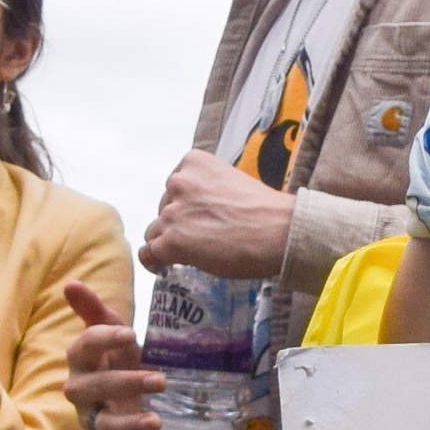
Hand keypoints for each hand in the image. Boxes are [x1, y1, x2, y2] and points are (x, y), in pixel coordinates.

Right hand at [61, 279, 160, 429]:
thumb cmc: (113, 358)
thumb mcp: (111, 333)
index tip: (132, 334)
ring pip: (102, 424)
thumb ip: (94, 310)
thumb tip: (72, 283)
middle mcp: (80, 391)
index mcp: (80, 360)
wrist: (117, 391)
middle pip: (94, 388)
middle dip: (125, 383)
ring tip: (156, 422)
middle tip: (160, 379)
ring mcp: (91, 418)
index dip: (104, 340)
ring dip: (128, 425)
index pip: (84, 347)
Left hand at [142, 153, 296, 283]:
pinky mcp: (172, 240)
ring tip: (192, 253)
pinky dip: (155, 261)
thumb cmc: (265, 211)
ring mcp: (173, 212)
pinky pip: (150, 252)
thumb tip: (198, 214)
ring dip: (170, 241)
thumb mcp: (232, 183)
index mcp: (194, 162)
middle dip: (178, 222)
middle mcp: (178, 182)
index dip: (184, 204)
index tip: (197, 217)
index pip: (175, 185)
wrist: (279, 231)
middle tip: (203, 236)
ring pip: (156, 231)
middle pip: (164, 207)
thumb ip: (207, 190)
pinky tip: (164, 267)